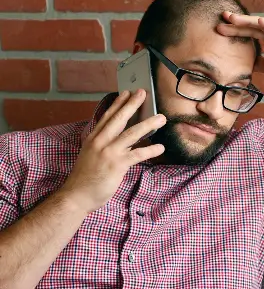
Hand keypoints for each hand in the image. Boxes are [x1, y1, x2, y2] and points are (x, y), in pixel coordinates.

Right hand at [60, 89, 166, 213]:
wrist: (77, 195)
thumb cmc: (85, 178)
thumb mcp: (91, 155)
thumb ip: (104, 145)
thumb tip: (121, 140)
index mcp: (93, 138)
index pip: (107, 117)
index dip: (117, 104)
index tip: (126, 92)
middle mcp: (100, 141)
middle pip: (119, 119)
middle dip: (132, 104)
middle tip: (143, 93)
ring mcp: (109, 152)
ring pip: (132, 134)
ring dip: (148, 124)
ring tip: (161, 118)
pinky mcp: (117, 164)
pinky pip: (138, 154)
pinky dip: (151, 150)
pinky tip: (161, 147)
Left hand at [216, 12, 263, 92]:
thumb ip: (259, 63)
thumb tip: (246, 64)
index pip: (251, 33)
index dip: (237, 31)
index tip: (220, 29)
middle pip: (255, 26)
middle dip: (239, 22)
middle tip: (222, 17)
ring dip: (250, 21)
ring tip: (235, 19)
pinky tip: (259, 22)